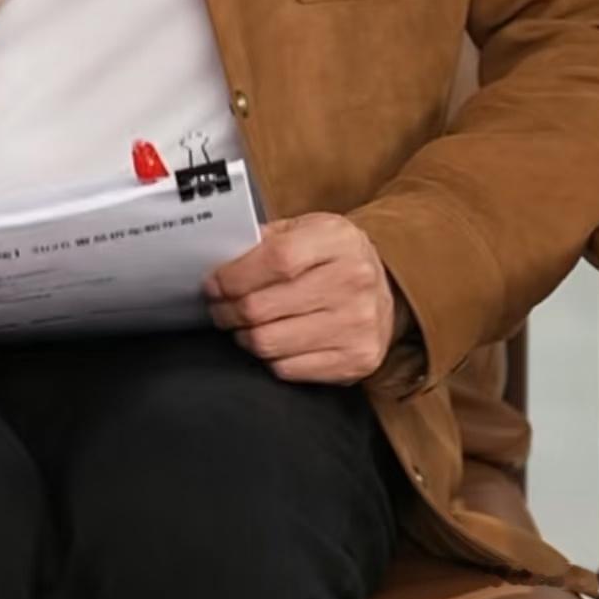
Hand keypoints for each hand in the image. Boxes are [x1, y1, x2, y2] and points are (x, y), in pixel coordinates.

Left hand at [204, 212, 397, 383]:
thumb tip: (220, 262)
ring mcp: (357, 324)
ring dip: (243, 336)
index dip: (234, 276)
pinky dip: (269, 358)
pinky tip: (269, 341)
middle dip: (228, 310)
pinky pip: (288, 369)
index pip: (275, 260)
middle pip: (264, 306)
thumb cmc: (334, 256)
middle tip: (218, 308)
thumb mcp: (307, 228)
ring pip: (270, 342)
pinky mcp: (356, 360)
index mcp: (337, 240)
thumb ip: (266, 240)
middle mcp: (352, 281)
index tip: (213, 284)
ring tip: (239, 326)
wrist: (386, 287)